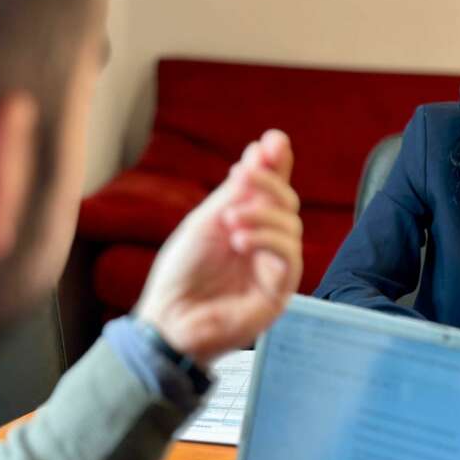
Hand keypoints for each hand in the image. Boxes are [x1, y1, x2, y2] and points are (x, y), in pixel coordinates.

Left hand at [135, 130, 302, 364]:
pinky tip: (240, 240)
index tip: (275, 141)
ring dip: (262, 214)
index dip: (277, 164)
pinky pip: (289, 257)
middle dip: (269, 183)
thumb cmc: (182, 272)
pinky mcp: (279, 292)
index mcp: (249, 223)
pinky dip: (267, 240)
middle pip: (287, 203)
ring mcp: (274, 267)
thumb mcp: (206, 221)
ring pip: (291, 227)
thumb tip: (263, 149)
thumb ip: (237, 190)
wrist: (168, 318)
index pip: (272, 188)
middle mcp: (266, 243)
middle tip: (242, 175)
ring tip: (230, 220)